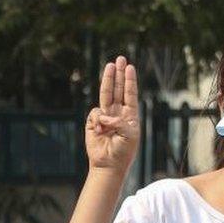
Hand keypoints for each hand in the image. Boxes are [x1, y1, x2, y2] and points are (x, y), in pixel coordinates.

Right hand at [85, 56, 139, 173]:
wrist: (109, 163)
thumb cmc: (124, 150)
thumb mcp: (130, 134)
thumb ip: (121, 121)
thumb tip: (105, 114)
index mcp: (130, 115)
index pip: (130, 94)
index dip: (129, 81)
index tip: (130, 67)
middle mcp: (118, 113)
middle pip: (118, 89)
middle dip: (119, 74)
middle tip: (120, 58)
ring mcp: (105, 116)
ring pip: (106, 94)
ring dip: (108, 79)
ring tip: (110, 66)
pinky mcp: (93, 121)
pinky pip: (95, 113)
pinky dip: (98, 120)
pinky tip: (101, 130)